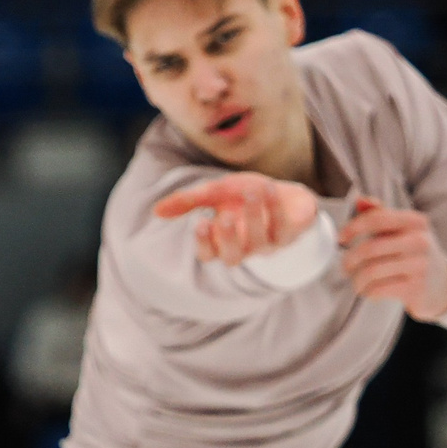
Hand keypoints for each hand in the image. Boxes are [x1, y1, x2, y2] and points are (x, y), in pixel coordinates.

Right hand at [152, 173, 318, 264]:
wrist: (286, 195)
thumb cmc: (245, 197)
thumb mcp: (214, 193)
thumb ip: (188, 201)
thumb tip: (156, 211)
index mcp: (222, 241)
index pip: (208, 254)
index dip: (204, 243)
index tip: (200, 222)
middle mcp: (244, 248)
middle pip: (232, 258)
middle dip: (227, 238)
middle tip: (223, 217)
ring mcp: (267, 245)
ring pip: (259, 241)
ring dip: (255, 215)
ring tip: (252, 190)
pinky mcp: (290, 235)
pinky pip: (283, 228)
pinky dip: (276, 208)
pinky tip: (271, 189)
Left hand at [339, 195, 446, 320]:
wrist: (443, 285)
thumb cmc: (415, 253)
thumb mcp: (403, 230)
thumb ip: (380, 214)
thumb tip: (360, 200)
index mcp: (416, 221)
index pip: (376, 219)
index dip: (353, 228)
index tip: (341, 238)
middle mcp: (420, 241)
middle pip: (370, 248)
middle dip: (350, 259)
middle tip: (345, 266)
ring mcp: (420, 266)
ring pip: (371, 271)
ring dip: (357, 279)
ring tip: (356, 281)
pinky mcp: (416, 289)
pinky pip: (378, 289)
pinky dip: (368, 292)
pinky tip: (369, 291)